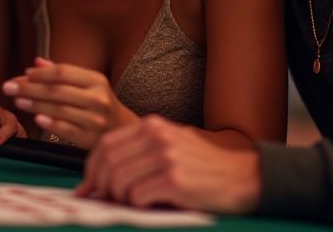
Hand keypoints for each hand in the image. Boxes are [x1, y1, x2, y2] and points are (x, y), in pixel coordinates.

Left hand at [2, 57, 134, 147]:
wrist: (123, 130)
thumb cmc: (99, 103)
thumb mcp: (87, 85)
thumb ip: (62, 74)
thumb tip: (36, 62)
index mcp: (96, 80)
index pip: (63, 72)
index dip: (40, 73)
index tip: (23, 74)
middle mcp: (98, 98)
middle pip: (57, 90)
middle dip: (29, 88)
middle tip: (8, 87)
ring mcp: (96, 120)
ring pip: (59, 109)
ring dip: (35, 104)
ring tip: (17, 101)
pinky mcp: (91, 138)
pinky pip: (67, 130)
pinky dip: (50, 123)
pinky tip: (36, 118)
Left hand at [77, 115, 260, 213]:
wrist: (244, 178)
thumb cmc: (203, 167)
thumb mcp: (170, 146)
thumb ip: (137, 154)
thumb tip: (98, 178)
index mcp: (152, 126)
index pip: (105, 144)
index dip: (92, 168)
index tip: (88, 186)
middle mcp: (157, 136)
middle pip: (108, 163)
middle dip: (101, 187)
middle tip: (106, 200)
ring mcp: (166, 157)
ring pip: (119, 181)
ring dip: (120, 199)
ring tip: (132, 203)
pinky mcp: (176, 180)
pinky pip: (138, 197)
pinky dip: (137, 206)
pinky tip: (150, 205)